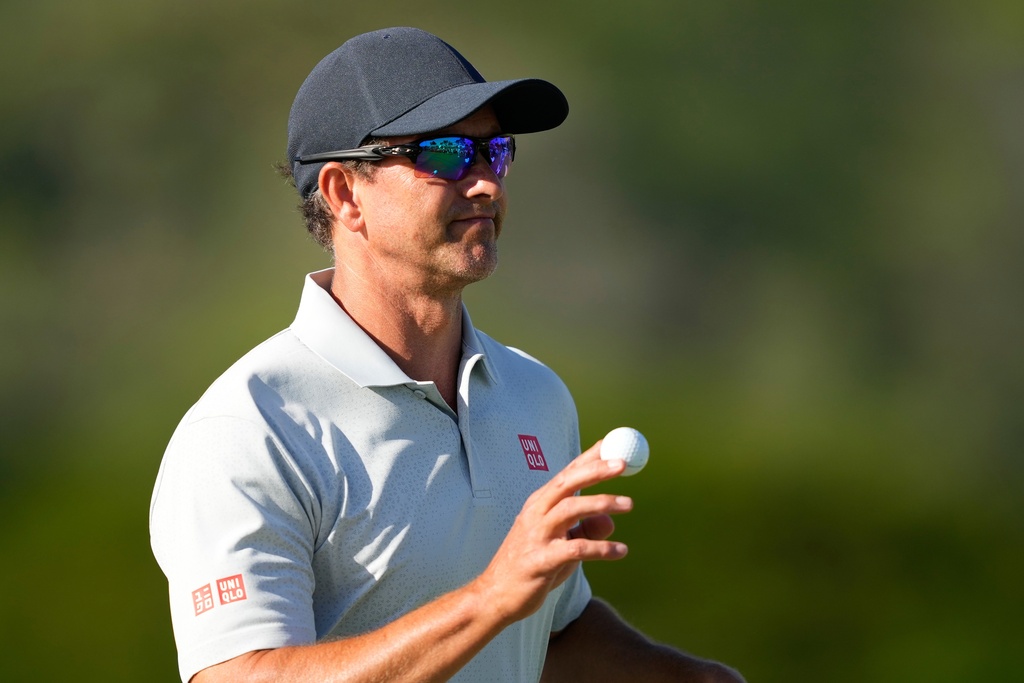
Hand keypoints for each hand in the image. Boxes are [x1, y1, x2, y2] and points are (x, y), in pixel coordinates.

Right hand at [473, 440, 632, 624]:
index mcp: (540, 504)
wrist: (496, 596)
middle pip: (567, 483)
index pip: (567, 474)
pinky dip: (600, 548)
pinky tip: (620, 551)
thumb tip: (611, 520)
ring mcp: (536, 536)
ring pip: (571, 509)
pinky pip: (575, 549)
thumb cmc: (532, 566)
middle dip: (595, 470)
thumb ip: (586, 530)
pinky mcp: (540, 561)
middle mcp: (536, 513)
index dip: (590, 457)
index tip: (613, 444)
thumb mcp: (562, 544)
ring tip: (629, 504)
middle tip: (623, 463)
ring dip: (601, 503)